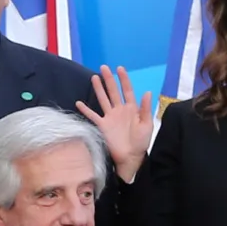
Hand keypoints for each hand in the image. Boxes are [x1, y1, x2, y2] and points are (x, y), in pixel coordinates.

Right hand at [77, 66, 156, 181]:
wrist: (131, 158)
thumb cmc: (141, 142)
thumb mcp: (147, 125)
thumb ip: (146, 109)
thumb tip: (148, 92)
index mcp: (131, 109)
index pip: (127, 90)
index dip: (124, 79)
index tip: (120, 68)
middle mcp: (119, 110)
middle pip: (113, 91)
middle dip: (108, 79)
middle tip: (103, 67)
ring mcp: (110, 117)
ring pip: (103, 99)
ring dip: (98, 89)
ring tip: (94, 77)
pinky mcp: (102, 126)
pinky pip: (92, 116)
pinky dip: (85, 110)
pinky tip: (79, 103)